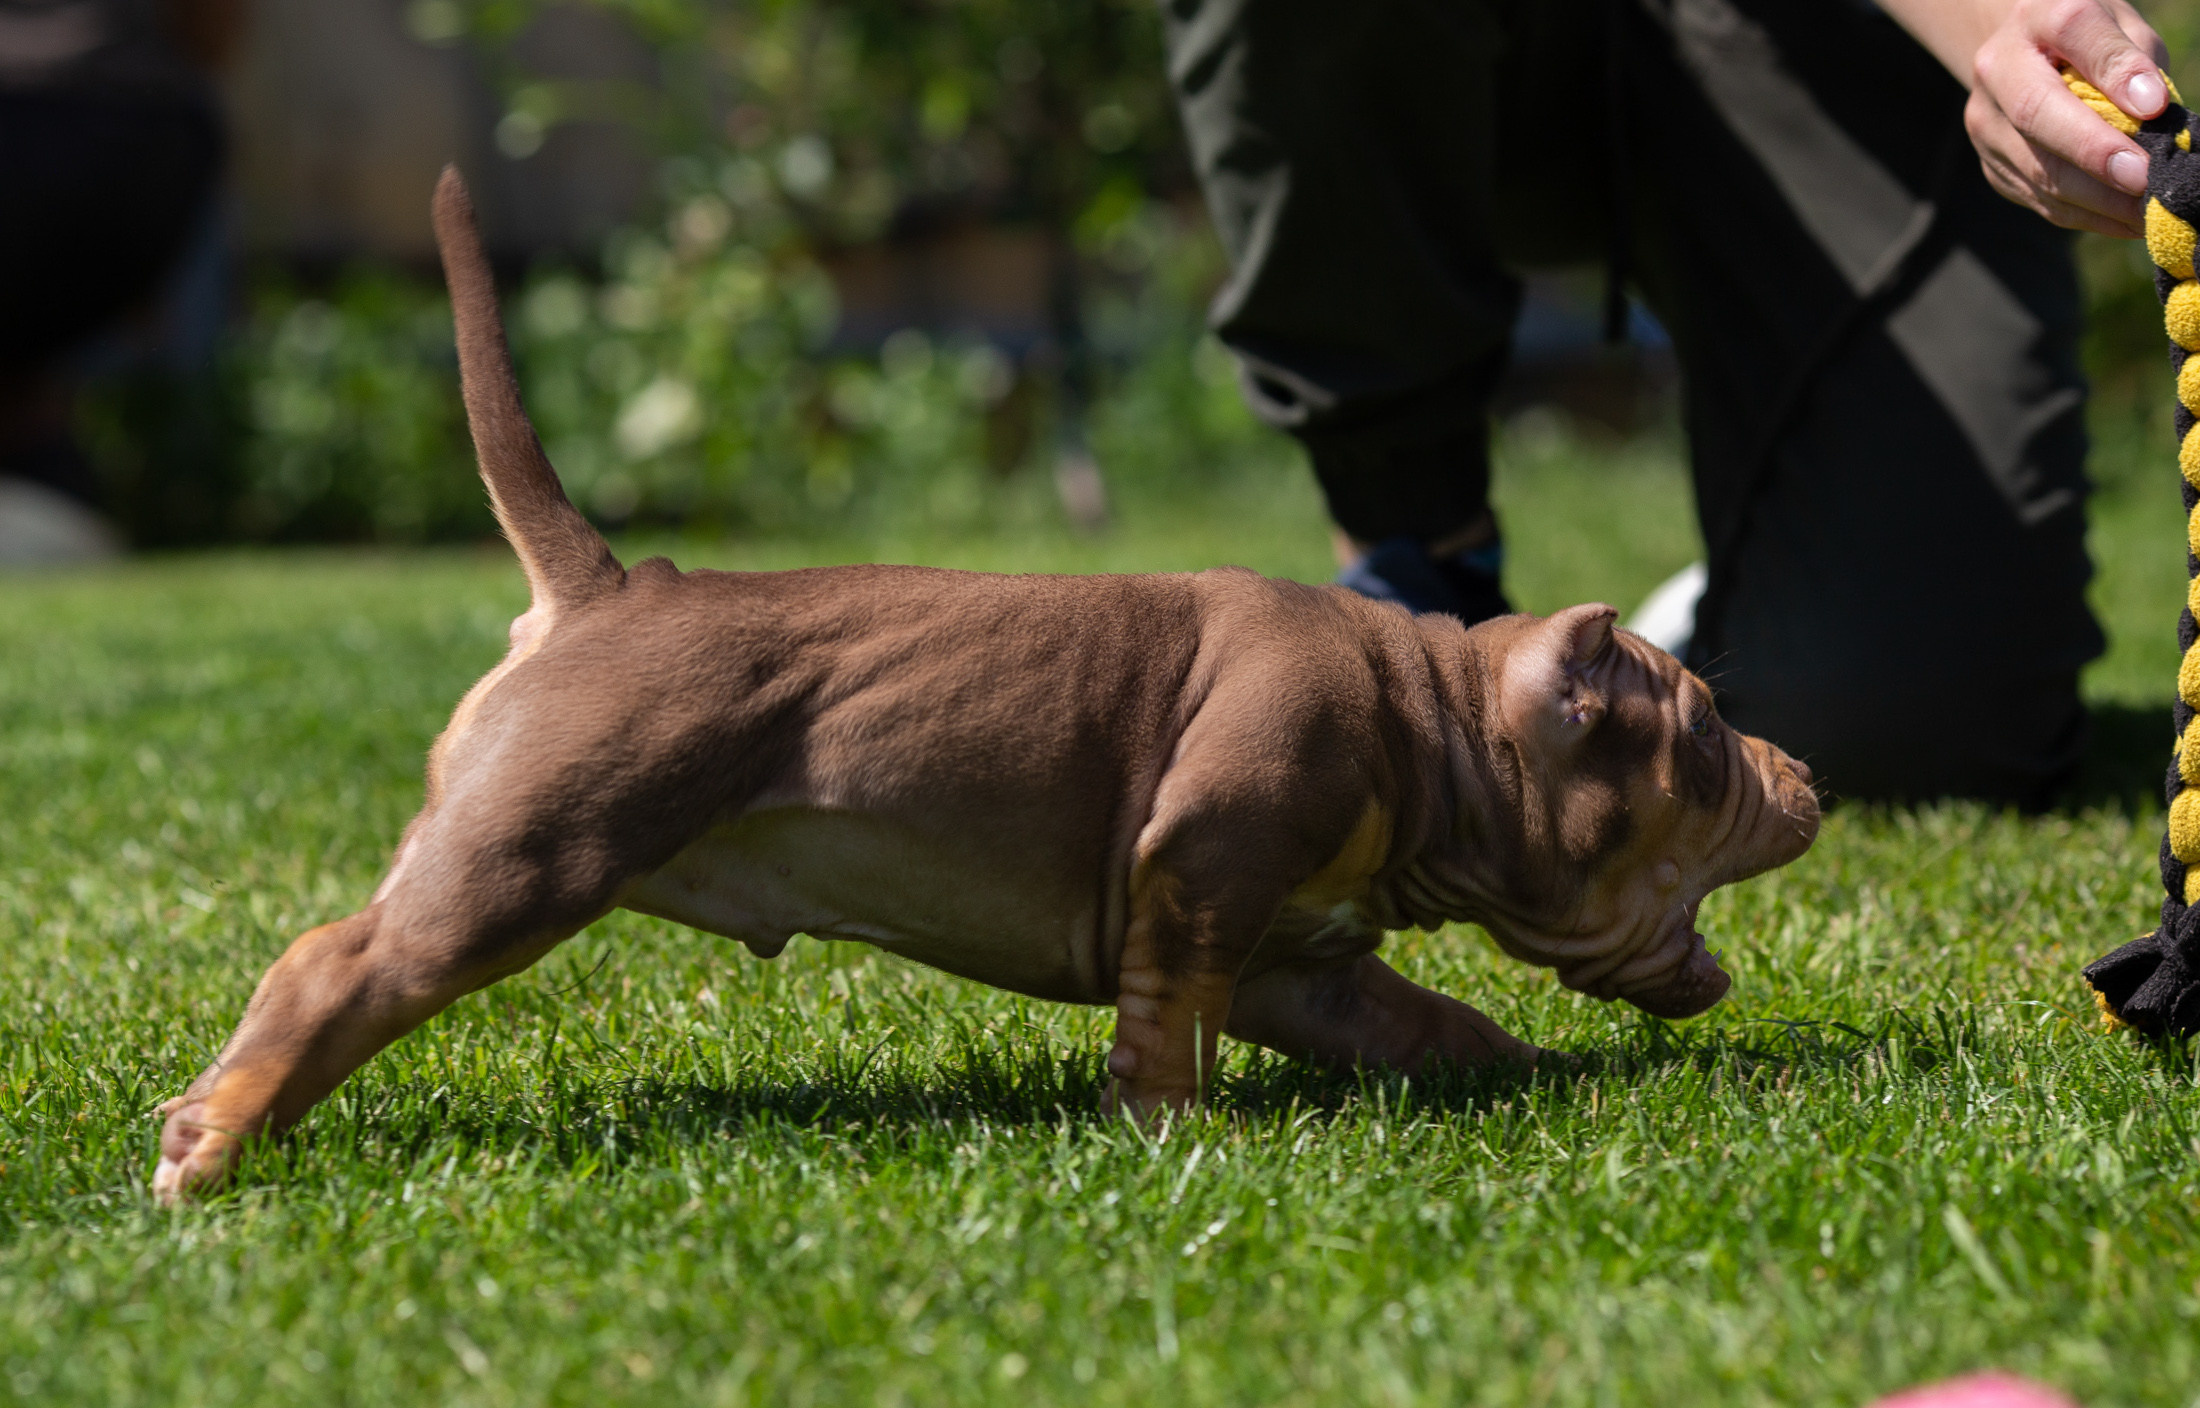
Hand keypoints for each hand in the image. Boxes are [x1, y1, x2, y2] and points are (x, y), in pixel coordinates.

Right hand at [1966, 0, 2169, 237]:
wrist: (2025, 54)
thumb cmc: (2089, 38)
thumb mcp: (2119, 24)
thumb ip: (2134, 59)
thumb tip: (2151, 112)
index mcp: (2035, 17)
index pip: (2074, 37)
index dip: (2113, 74)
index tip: (2155, 107)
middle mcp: (1995, 69)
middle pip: (2037, 115)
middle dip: (2095, 154)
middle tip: (2146, 180)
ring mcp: (1985, 124)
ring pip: (2037, 169)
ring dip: (2098, 199)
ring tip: (2148, 211)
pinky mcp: (1991, 166)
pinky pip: (2040, 199)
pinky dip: (2087, 215)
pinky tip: (2126, 221)